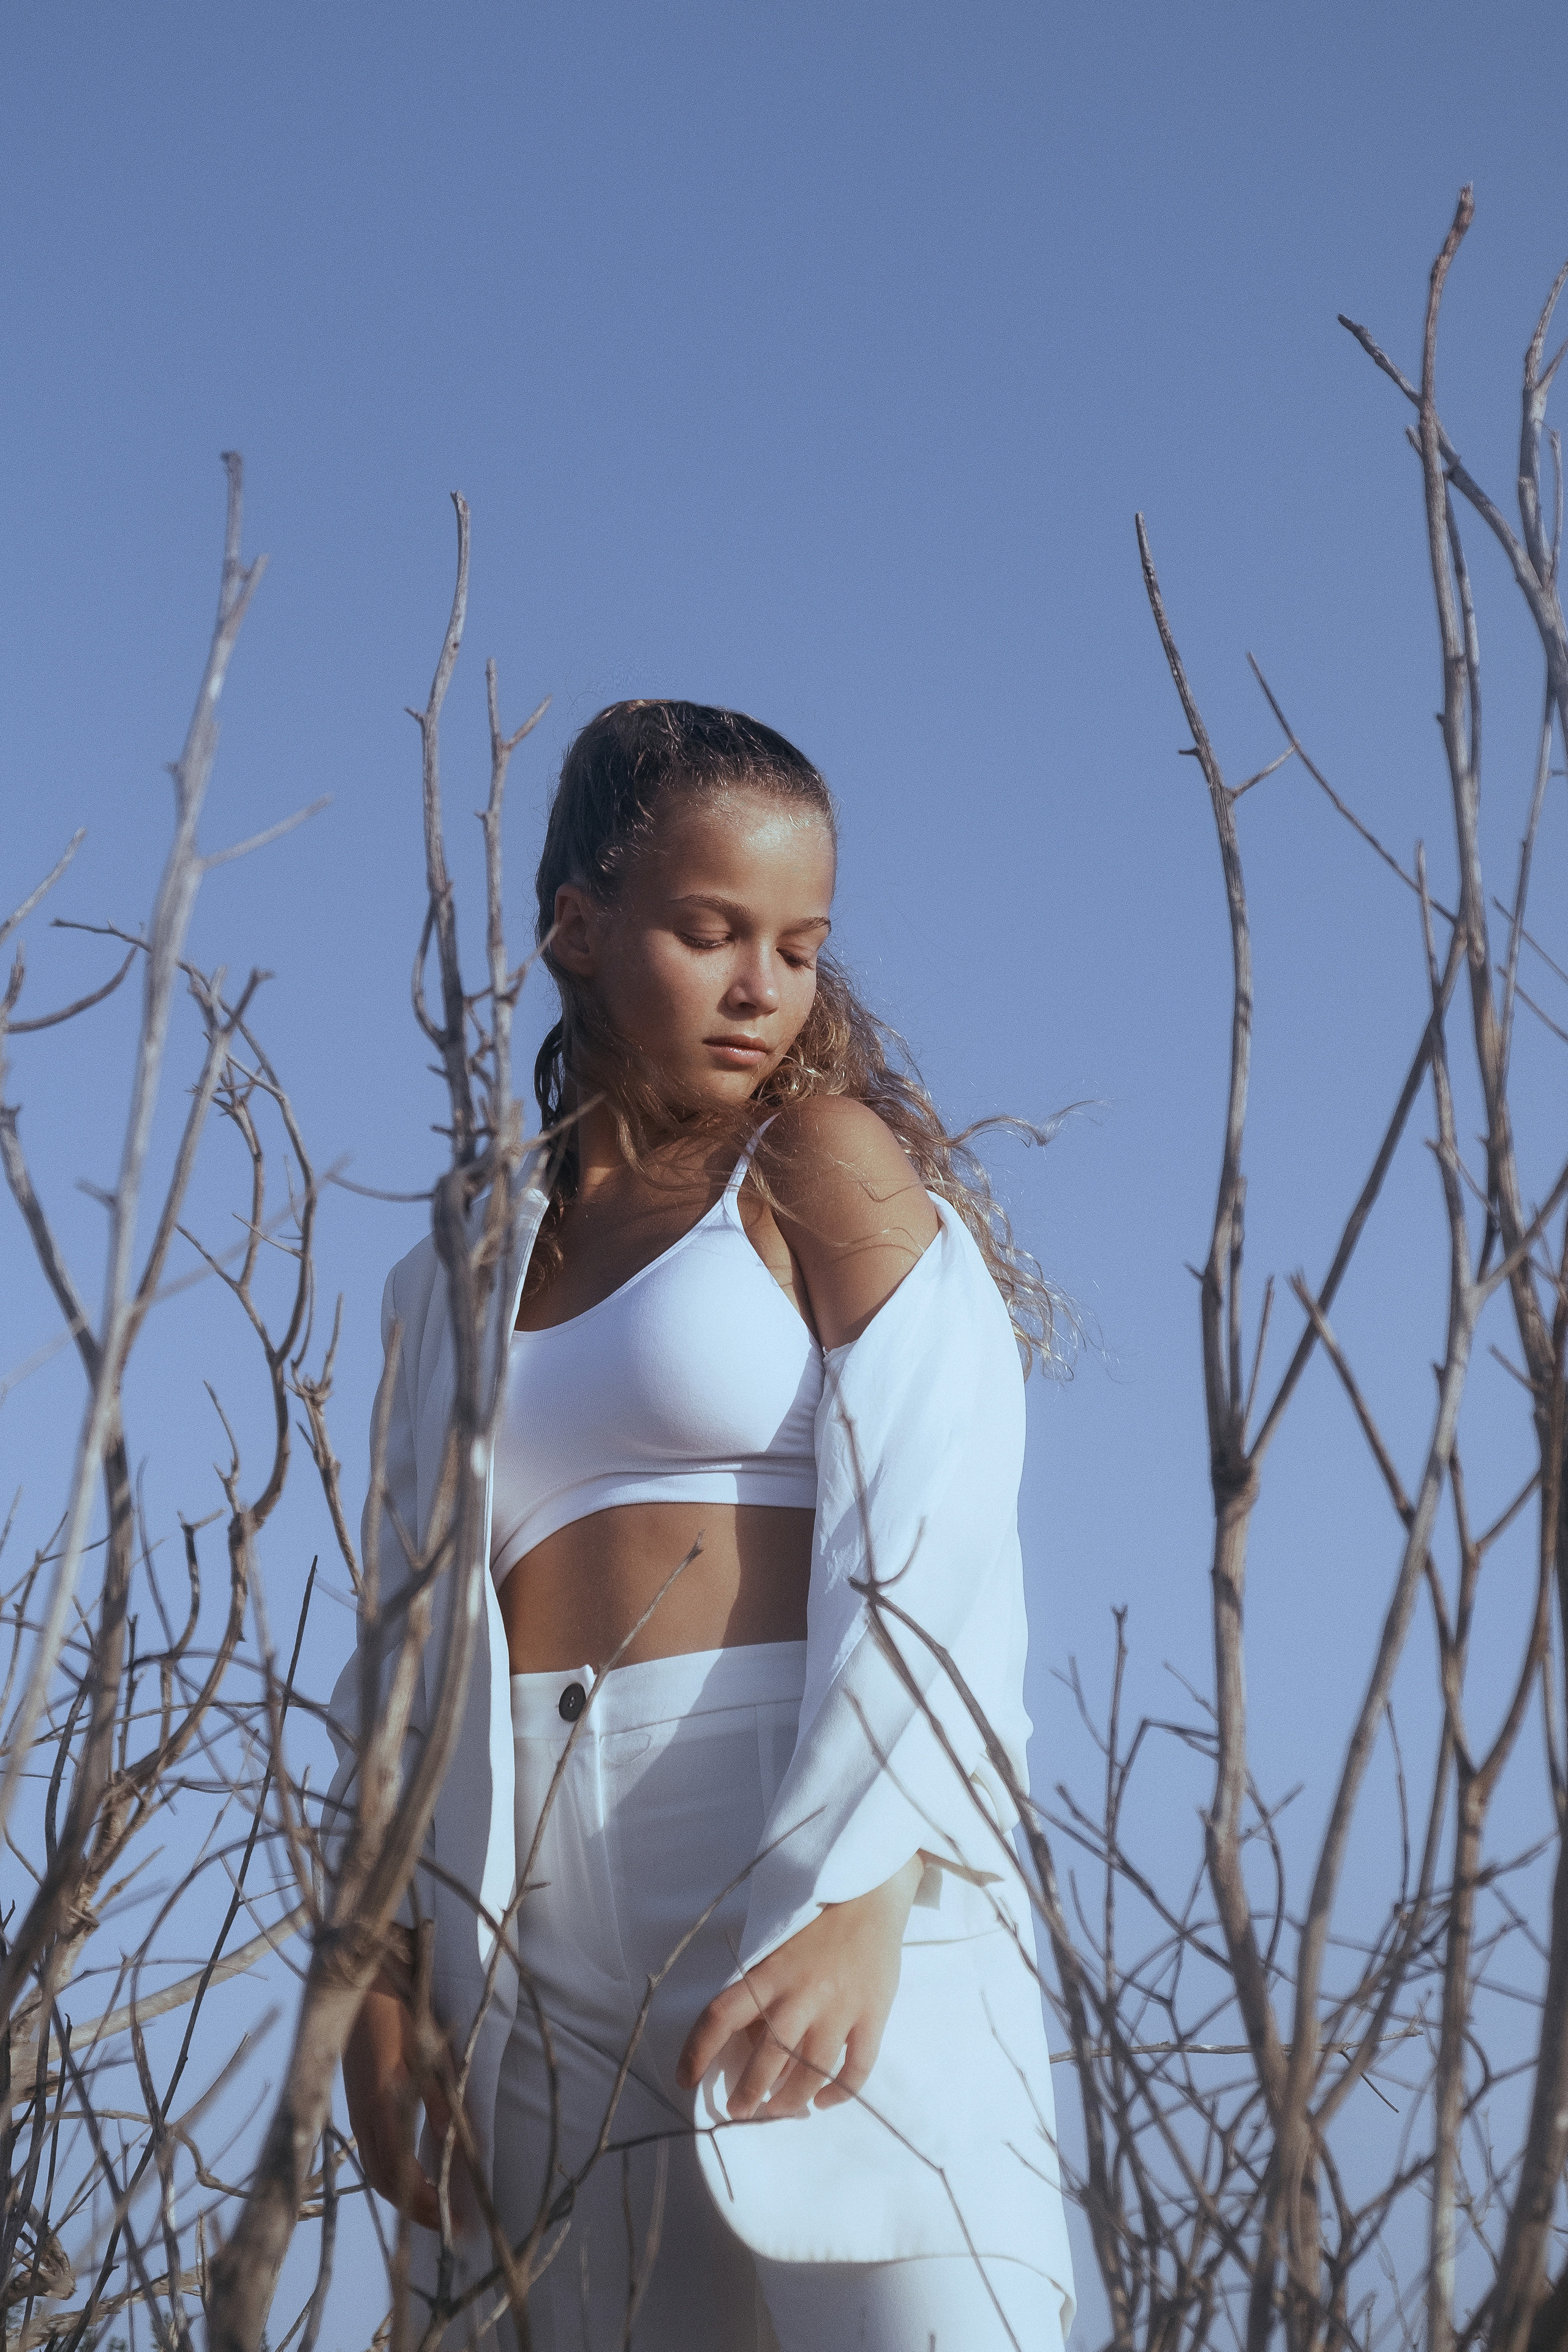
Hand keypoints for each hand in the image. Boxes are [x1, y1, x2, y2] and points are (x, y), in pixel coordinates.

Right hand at [341, 1973, 453, 2229]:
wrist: (360, 1983)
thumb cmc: (399, 2010)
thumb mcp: (426, 2051)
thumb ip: (440, 2098)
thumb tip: (458, 2145)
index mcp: (382, 2105)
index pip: (402, 2173)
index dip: (426, 2203)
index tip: (453, 2222)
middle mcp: (364, 2117)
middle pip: (386, 2181)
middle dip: (416, 2210)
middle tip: (449, 2227)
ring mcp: (357, 2112)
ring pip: (376, 2171)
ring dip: (404, 2196)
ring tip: (434, 2211)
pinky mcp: (357, 2104)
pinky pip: (372, 2153)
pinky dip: (392, 2175)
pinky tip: (412, 2177)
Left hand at [676, 1854, 922, 2119]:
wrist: (870, 1889)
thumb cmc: (815, 1914)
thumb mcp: (775, 1944)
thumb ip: (760, 1987)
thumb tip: (749, 2040)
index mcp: (769, 1972)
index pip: (719, 2018)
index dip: (697, 2054)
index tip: (685, 2080)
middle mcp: (800, 1995)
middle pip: (765, 2061)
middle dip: (747, 2095)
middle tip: (739, 2111)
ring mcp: (839, 2009)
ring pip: (809, 2074)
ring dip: (789, 2102)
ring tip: (777, 2111)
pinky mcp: (872, 2015)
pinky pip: (855, 2069)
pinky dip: (838, 2093)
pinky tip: (824, 2101)